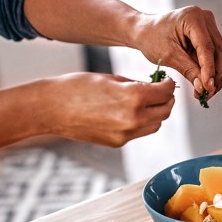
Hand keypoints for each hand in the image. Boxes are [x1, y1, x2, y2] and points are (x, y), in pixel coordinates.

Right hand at [33, 72, 175, 146]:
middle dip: (166, 100)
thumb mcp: (112, 78)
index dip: (169, 84)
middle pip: (165, 111)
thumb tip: (154, 88)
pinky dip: (141, 123)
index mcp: (134, 97)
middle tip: (162, 91)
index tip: (166, 81)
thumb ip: (137, 85)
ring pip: (155, 125)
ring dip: (156, 113)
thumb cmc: (78, 87)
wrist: (53, 109)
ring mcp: (127, 134)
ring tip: (146, 102)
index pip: (165, 92)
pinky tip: (128, 113)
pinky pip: (139, 132)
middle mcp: (134, 118)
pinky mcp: (118, 143)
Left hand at [130, 6, 221, 100]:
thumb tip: (202, 87)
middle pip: (219, 51)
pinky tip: (204, 84)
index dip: (209, 70)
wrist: (145, 31)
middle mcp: (205, 18)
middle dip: (216, 75)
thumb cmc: (152, 38)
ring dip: (216, 76)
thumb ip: (188, 70)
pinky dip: (211, 71)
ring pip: (220, 55)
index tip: (208, 88)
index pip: (207, 47)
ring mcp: (209, 25)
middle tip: (208, 94)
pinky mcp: (208, 34)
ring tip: (205, 92)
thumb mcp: (168, 55)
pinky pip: (215, 55)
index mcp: (193, 18)